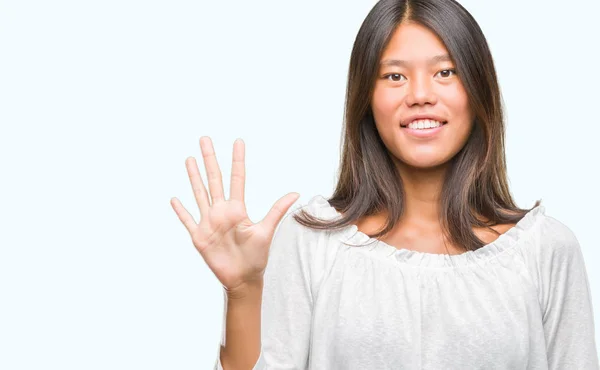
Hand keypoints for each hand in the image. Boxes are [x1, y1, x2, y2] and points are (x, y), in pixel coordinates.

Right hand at [170, 137, 299, 293]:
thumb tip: (296, 193)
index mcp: (237, 209)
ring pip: (199, 194)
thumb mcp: (267, 231)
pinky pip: (188, 221)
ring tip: (189, 159)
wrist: (243, 278)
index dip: (237, 160)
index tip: (238, 142)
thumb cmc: (256, 256)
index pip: (237, 178)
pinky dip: (181, 211)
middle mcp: (222, 212)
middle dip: (210, 159)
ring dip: (194, 177)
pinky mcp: (200, 237)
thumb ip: (277, 210)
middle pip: (214, 179)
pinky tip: (175, 198)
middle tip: (205, 139)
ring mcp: (209, 222)